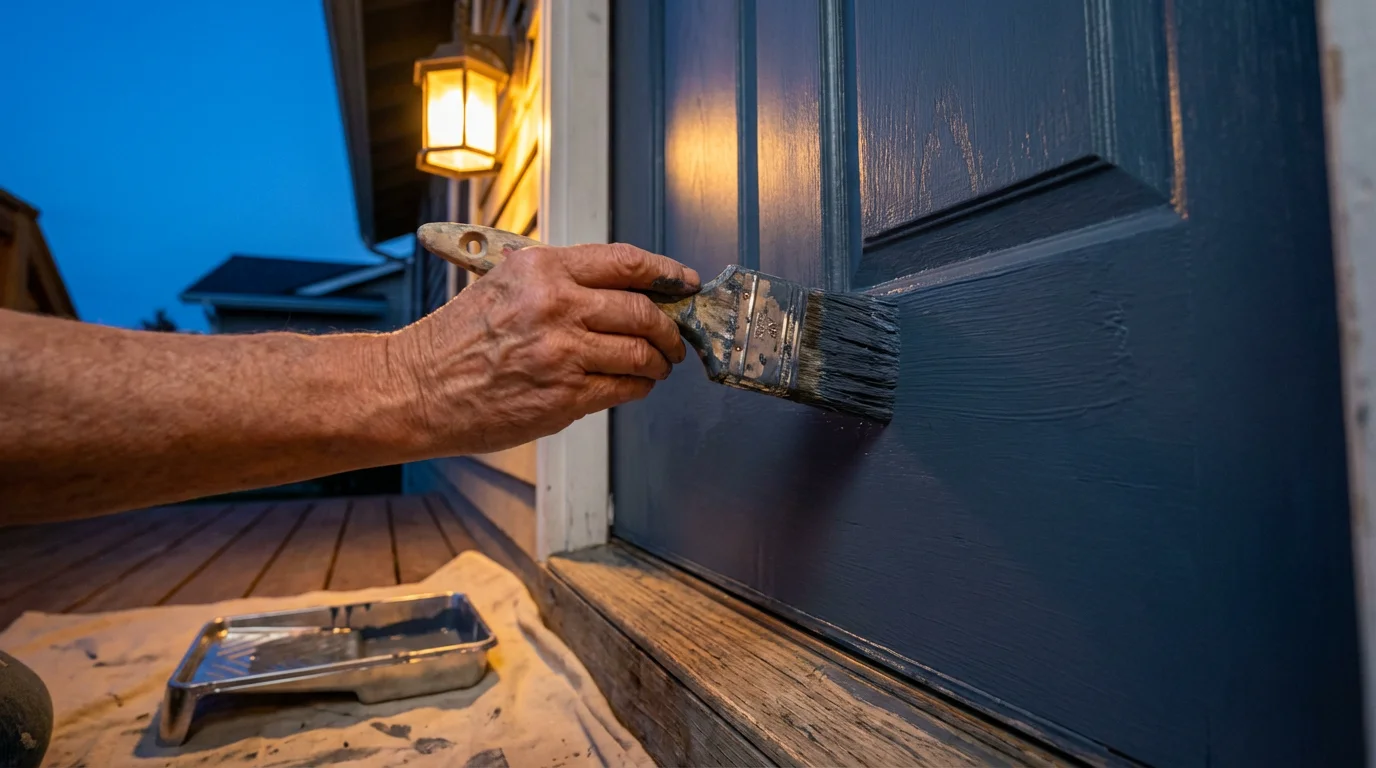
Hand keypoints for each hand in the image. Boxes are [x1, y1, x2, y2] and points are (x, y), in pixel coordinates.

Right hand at [391, 243, 700, 454]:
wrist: (417, 388)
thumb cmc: (457, 340)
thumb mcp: (503, 285)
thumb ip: (556, 280)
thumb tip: (618, 288)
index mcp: (542, 269)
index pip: (626, 262)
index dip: (666, 274)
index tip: (683, 283)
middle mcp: (556, 305)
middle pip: (643, 311)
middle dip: (669, 328)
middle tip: (674, 338)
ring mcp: (562, 352)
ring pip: (641, 352)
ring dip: (658, 361)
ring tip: (657, 365)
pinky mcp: (564, 396)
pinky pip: (624, 388)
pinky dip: (639, 386)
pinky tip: (634, 384)